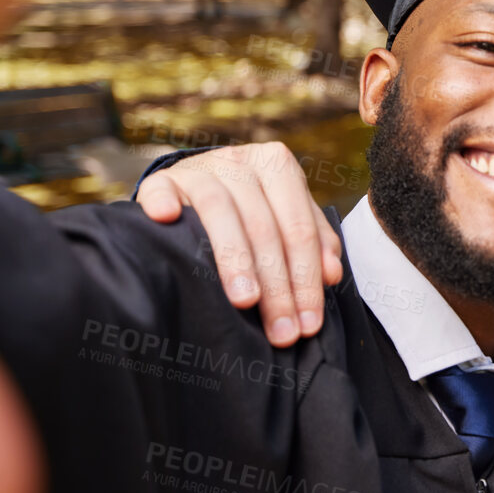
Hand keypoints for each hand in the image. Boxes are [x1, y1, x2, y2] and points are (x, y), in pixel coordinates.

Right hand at [138, 144, 343, 345]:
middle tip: (281, 330)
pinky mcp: (160, 178)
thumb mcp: (287, 218)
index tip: (308, 324)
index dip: (307, 278)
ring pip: (220, 210)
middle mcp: (239, 162)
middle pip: (264, 226)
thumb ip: (314, 242)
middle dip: (277, 286)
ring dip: (234, 259)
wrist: (195, 185)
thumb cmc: (250, 209)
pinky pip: (160, 187)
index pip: (299, 228)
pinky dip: (163, 202)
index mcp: (278, 165)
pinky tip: (167, 219)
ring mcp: (198, 168)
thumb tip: (333, 275)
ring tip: (245, 301)